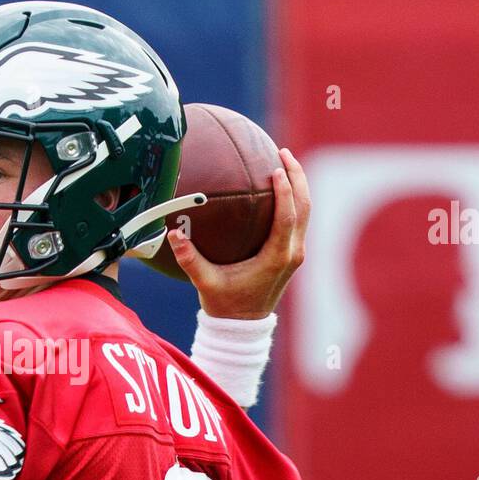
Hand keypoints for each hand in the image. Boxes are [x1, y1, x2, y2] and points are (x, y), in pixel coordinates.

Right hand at [168, 147, 309, 319]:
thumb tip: (173, 233)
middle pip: (305, 207)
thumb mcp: (205, 282)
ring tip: (284, 161)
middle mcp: (292, 253)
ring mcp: (295, 253)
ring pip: (305, 212)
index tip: (275, 169)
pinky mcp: (292, 254)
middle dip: (297, 177)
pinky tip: (278, 184)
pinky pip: (298, 219)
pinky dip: (292, 199)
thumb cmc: (224, 304)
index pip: (287, 217)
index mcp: (276, 258)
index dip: (285, 191)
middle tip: (282, 152)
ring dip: (298, 185)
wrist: (242, 326)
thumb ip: (189, 259)